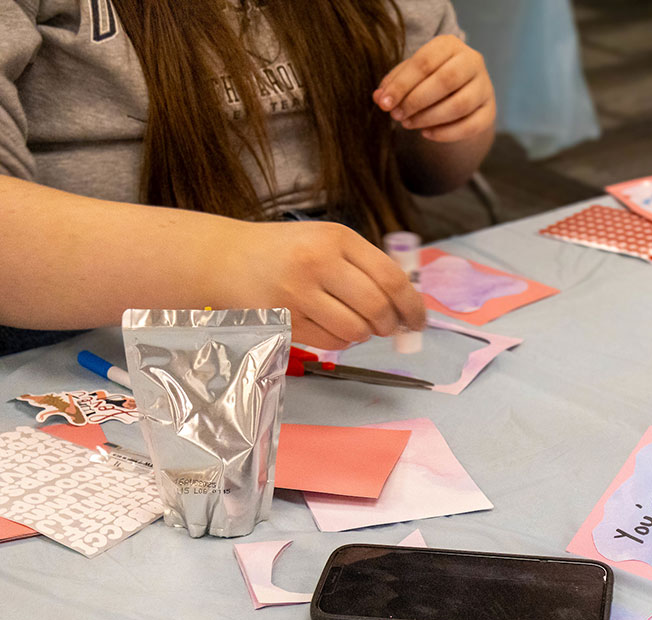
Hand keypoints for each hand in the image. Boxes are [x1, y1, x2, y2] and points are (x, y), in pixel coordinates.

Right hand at [217, 220, 425, 350]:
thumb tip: (407, 306)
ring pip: (354, 330)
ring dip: (363, 334)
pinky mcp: (281, 319)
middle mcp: (317, 262)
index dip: (413, 305)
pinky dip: (340, 341)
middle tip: (388, 327)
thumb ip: (366, 267)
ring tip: (356, 324)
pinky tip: (331, 327)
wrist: (225, 258)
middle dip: (390, 325)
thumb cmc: (286, 251)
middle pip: (377, 307)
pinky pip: (329, 342)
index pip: (391, 278)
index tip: (420, 320)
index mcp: (337, 238)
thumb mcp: (326, 241)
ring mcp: (297, 292)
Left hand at [372, 35, 495, 142]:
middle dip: (416, 101)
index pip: (425, 62)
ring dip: (429, 118)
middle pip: (445, 81)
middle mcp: (473, 61)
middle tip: (396, 116)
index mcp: (450, 44)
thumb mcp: (410, 74)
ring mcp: (485, 87)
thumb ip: (394, 84)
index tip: (384, 103)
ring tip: (408, 124)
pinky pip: (470, 127)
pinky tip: (426, 133)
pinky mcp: (489, 111)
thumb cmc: (428, 78)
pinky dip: (445, 134)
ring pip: (459, 106)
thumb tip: (379, 98)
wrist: (460, 90)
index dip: (402, 85)